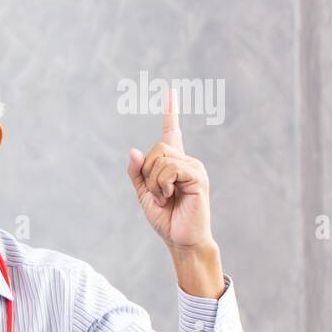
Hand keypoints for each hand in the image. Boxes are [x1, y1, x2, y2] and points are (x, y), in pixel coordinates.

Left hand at [126, 89, 213, 251]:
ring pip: (161, 160)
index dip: (171, 112)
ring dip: (155, 183)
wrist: (181, 239)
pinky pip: (171, 169)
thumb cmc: (166, 218)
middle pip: (157, 149)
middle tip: (157, 194)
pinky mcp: (198, 177)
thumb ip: (137, 173)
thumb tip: (133, 151)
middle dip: (147, 173)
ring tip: (165, 198)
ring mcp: (194, 168)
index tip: (171, 91)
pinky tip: (170, 197)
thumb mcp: (144, 194)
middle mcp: (186, 161)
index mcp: (173, 163)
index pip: (172, 132)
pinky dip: (163, 185)